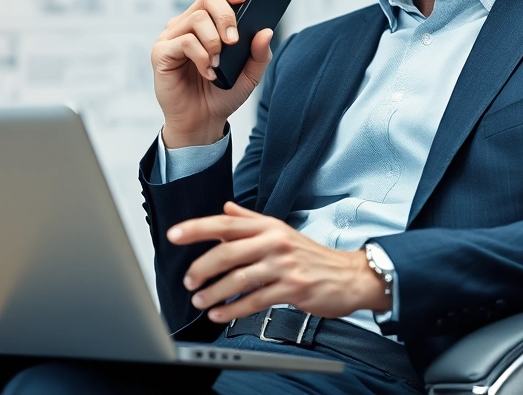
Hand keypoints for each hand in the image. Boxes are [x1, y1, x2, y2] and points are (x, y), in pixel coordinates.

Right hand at [151, 0, 273, 147]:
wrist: (203, 121)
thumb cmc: (222, 94)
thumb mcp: (249, 75)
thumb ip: (259, 53)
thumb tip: (265, 31)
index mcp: (206, 23)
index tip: (244, 0)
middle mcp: (186, 25)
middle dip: (226, 17)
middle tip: (234, 42)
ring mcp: (171, 37)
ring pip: (197, 18)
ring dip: (214, 41)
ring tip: (218, 64)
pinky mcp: (161, 52)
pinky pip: (185, 41)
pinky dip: (201, 56)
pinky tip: (207, 72)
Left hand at [168, 202, 386, 322]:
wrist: (348, 275)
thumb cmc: (311, 254)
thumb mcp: (280, 230)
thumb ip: (250, 220)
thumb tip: (225, 208)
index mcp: (267, 226)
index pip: (225, 223)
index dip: (197, 228)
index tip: (174, 235)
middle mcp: (274, 242)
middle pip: (227, 252)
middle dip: (201, 268)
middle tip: (188, 281)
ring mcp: (283, 265)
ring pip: (238, 279)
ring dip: (213, 292)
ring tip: (199, 301)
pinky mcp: (292, 288)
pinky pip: (254, 300)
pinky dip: (232, 310)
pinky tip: (220, 314)